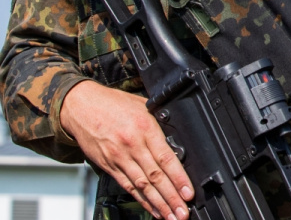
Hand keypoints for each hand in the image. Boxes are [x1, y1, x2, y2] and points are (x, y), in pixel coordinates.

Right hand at [60, 81, 193, 219]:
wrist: (81, 106)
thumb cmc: (114, 103)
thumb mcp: (144, 105)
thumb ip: (160, 123)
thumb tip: (180, 140)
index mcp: (145, 128)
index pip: (166, 159)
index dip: (178, 178)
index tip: (188, 192)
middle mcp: (132, 145)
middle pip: (155, 177)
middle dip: (171, 197)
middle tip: (183, 212)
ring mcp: (119, 158)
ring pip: (142, 186)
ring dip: (158, 204)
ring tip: (170, 216)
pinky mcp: (108, 166)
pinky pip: (127, 186)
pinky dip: (141, 200)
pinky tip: (152, 209)